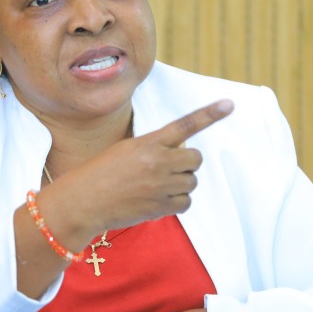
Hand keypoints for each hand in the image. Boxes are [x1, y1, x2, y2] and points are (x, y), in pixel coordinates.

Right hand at [58, 99, 233, 234]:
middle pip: (196, 159)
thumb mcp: (125, 150)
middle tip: (168, 169)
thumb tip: (175, 156)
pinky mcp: (160, 207)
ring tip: (157, 186)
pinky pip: (185, 203)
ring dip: (180, 184)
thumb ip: (152, 148)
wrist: (83, 201)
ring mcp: (160, 185)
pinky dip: (177, 203)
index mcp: (148, 143)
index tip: (229, 104)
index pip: (184, 125)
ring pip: (192, 182)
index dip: (209, 114)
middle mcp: (158, 162)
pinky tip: (158, 200)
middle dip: (187, 164)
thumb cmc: (100, 173)